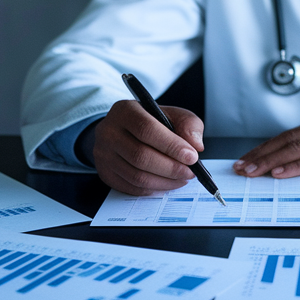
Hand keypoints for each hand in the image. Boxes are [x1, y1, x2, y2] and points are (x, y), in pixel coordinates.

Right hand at [86, 100, 204, 194]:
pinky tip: (168, 183)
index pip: (146, 129)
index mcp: (125, 110)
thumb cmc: (152, 121)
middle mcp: (109, 131)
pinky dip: (154, 189)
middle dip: (170, 168)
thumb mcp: (173, 114)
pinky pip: (131, 188)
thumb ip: (188, 124)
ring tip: (182, 178)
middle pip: (140, 156)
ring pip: (136, 176)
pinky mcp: (105, 173)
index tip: (192, 157)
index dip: (171, 146)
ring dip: (164, 182)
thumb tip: (196, 146)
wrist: (124, 130)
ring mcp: (104, 154)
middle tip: (190, 172)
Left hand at [233, 112, 299, 178]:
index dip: (266, 148)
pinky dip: (297, 167)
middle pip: (288, 140)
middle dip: (260, 155)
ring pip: (298, 148)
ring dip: (271, 161)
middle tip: (239, 168)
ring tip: (252, 172)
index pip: (290, 135)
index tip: (248, 159)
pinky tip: (282, 174)